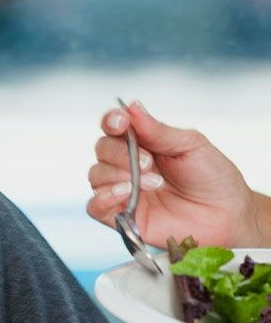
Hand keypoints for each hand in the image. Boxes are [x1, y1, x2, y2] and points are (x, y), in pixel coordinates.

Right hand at [86, 99, 263, 247]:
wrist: (227, 214)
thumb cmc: (213, 177)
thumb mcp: (191, 144)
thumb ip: (158, 130)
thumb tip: (132, 107)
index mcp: (143, 142)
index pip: (114, 126)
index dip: (112, 120)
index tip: (122, 122)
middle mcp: (127, 164)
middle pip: (101, 149)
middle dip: (120, 153)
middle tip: (150, 163)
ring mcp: (122, 190)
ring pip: (96, 175)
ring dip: (118, 176)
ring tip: (152, 183)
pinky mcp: (121, 216)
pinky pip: (94, 206)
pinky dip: (103, 198)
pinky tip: (125, 193)